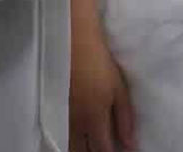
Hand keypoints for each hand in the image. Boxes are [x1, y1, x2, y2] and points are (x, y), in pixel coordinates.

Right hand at [70, 0, 135, 151]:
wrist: (72, 41)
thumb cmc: (100, 63)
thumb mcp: (119, 90)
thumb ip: (125, 120)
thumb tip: (130, 145)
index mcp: (94, 119)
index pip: (102, 150)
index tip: (118, 151)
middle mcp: (75, 123)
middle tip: (103, 145)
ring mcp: (61, 116)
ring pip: (69, 145)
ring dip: (80, 147)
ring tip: (90, 140)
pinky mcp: (52, 108)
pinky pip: (60, 132)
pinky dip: (68, 139)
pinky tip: (76, 134)